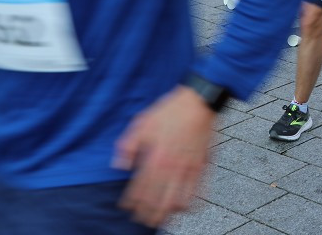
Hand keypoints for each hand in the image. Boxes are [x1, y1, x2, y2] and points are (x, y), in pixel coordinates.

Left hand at [115, 86, 216, 227]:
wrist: (198, 101)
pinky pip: (197, 191)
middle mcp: (171, 167)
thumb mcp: (141, 122)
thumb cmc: (170, 110)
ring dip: (167, 214)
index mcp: (154, 157)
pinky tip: (185, 208)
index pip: (140, 189)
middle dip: (148, 214)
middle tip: (143, 221)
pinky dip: (190, 203)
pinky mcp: (202, 165)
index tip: (127, 208)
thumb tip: (120, 165)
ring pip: (176, 200)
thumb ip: (127, 145)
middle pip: (157, 200)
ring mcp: (188, 168)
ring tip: (161, 220)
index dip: (132, 202)